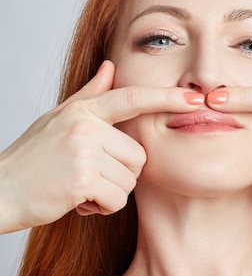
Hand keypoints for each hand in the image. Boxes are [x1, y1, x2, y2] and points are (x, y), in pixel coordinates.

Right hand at [0, 61, 203, 232]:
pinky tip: (77, 202)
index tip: (195, 98)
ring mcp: (83, 151)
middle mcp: (85, 125)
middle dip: (120, 175)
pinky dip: (101, 208)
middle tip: (89, 178)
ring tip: (79, 188)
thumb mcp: (58, 120)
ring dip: (109, 193)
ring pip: (129, 181)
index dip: (166, 98)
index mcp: (82, 111)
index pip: (132, 98)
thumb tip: (111, 67)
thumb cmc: (32, 159)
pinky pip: (117, 200)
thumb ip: (89, 96)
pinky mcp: (82, 179)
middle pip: (138, 156)